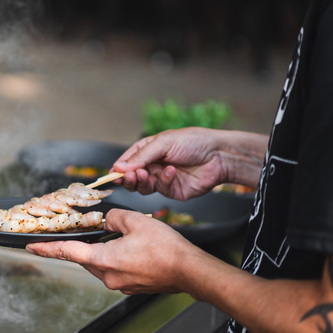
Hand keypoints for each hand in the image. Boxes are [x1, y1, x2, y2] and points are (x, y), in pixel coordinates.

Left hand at [25, 209, 198, 294]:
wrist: (188, 271)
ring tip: (121, 237)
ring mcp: (120, 284)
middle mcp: (108, 276)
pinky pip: (116, 269)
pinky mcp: (131, 286)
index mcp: (103, 260)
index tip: (32, 247)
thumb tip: (109, 220)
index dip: (47, 249)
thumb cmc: (166, 249)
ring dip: (104, 250)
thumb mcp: (135, 221)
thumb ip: (114, 217)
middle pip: (85, 258)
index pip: (67, 253)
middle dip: (84, 245)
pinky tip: (132, 248)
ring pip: (101, 263)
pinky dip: (117, 258)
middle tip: (87, 232)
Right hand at [112, 128, 230, 200]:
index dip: (120, 168)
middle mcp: (154, 165)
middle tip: (131, 176)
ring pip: (144, 187)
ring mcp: (163, 179)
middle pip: (132, 177)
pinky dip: (164, 181)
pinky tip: (171, 172)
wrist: (218, 155)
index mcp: (148, 150)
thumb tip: (118, 167)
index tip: (114, 174)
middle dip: (129, 178)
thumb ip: (140, 157)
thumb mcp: (163, 143)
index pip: (127, 161)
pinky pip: (161, 190)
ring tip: (147, 173)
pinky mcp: (173, 191)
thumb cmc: (193, 142)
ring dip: (143, 181)